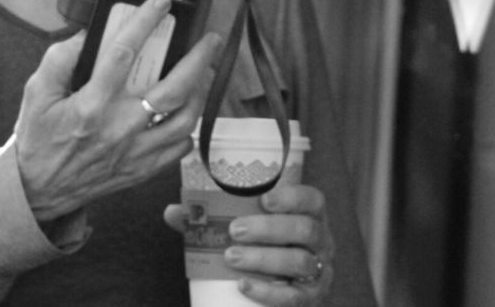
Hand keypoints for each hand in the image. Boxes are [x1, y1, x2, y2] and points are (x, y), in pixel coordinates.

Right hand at [13, 0, 223, 221]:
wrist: (38, 190)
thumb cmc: (38, 138)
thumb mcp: (35, 92)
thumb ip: (59, 59)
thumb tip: (87, 35)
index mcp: (91, 104)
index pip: (123, 54)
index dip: (144, 23)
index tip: (160, 4)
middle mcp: (119, 127)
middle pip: (174, 90)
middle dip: (198, 61)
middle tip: (210, 41)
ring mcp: (135, 151)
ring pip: (185, 120)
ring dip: (202, 93)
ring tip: (206, 74)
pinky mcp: (142, 170)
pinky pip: (180, 149)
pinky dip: (189, 128)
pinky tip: (186, 112)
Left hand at [164, 184, 333, 304]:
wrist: (285, 285)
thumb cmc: (264, 244)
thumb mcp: (246, 226)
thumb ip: (211, 217)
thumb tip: (173, 212)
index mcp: (309, 214)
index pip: (312, 199)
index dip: (292, 197)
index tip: (264, 198)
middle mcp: (321, 239)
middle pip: (304, 229)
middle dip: (268, 229)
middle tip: (235, 230)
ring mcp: (320, 270)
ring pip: (300, 262)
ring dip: (264, 259)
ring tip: (232, 257)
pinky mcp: (313, 297)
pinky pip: (295, 297)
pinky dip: (269, 292)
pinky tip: (244, 285)